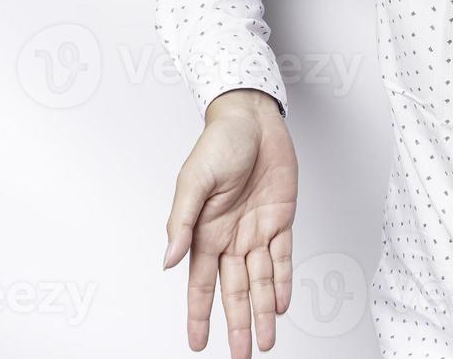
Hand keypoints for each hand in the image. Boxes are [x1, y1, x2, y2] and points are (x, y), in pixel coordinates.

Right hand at [164, 89, 297, 356]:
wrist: (252, 118)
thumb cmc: (218, 144)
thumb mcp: (193, 182)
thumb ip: (181, 224)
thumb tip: (169, 262)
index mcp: (204, 232)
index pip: (200, 284)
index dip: (199, 315)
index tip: (198, 344)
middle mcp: (230, 237)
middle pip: (234, 291)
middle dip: (238, 325)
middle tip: (241, 357)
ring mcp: (257, 230)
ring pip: (261, 281)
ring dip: (263, 312)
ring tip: (265, 342)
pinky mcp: (282, 217)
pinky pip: (283, 256)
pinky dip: (282, 281)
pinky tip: (282, 304)